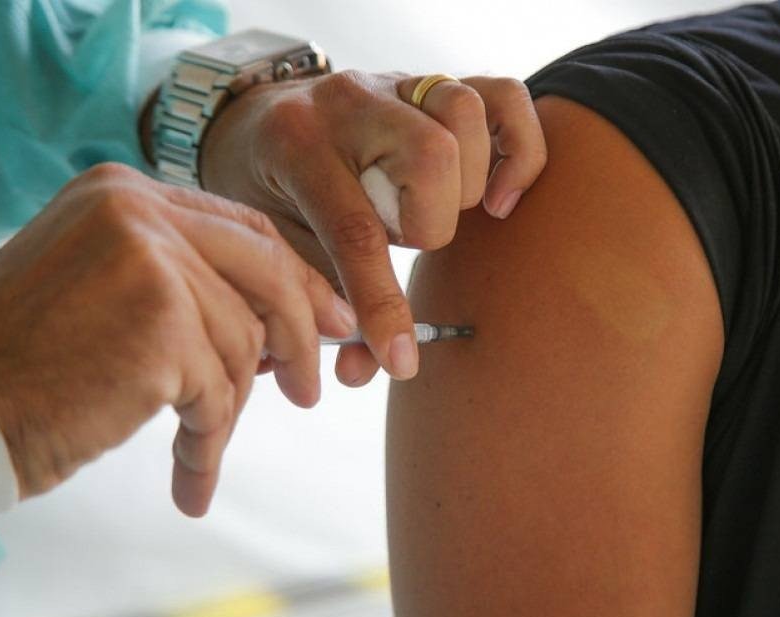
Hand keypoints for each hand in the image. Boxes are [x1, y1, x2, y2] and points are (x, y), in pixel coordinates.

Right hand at [0, 163, 355, 515]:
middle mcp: (139, 211)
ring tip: (198, 445)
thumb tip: (283, 326)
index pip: (244, 229)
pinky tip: (188, 477)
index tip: (329, 320)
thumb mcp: (106, 293)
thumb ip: (188, 288)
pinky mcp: (160, 325)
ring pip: (243, 343)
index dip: (296, 279)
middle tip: (309, 390)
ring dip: (226, 408)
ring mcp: (151, 262)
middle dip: (299, 337)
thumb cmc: (26, 365)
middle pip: (267, 273)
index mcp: (125, 193)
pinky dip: (207, 441)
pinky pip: (219, 392)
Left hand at [199, 71, 547, 385]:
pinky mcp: (438, 81)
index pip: (356, 229)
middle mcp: (350, 100)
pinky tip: (498, 197)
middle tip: (406, 240)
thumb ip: (319, 304)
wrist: (260, 123)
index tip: (400, 361)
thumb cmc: (273, 195)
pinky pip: (507, 96)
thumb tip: (359, 372)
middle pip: (431, 156)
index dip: (384, 305)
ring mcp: (397, 82)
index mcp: (295, 144)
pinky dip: (520, 152)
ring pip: (465, 113)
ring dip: (467, 184)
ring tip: (437, 211)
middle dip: (431, 223)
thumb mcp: (281, 249)